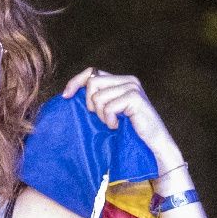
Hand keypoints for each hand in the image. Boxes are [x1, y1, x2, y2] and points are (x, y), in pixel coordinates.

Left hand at [61, 68, 177, 160]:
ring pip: (98, 96)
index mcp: (120, 80)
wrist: (151, 146)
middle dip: (91, 104)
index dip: (76, 81)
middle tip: (102, 118)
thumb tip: (68, 93)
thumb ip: (96, 99)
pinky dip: (109, 120)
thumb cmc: (128, 132)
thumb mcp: (107, 112)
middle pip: (92, 82)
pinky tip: (118, 126)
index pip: (92, 71)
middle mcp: (128, 80)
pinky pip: (108, 107)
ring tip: (113, 123)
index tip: (65, 96)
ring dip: (102, 115)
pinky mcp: (135, 98)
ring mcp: (132, 87)